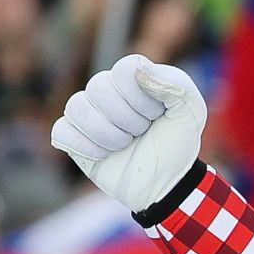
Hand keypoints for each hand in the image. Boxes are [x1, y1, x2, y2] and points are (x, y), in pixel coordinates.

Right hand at [51, 54, 208, 212]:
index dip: (139, 95)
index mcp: (134, 78)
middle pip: (97, 87)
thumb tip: (138, 71)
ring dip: (106, 133)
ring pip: (76, 107)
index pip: (123, 69)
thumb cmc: (177, 144)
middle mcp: (107, 91)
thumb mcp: (191, 113)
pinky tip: (103, 155)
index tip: (156, 114)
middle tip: (141, 133)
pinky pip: (61, 131)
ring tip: (124, 145)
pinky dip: (83, 146)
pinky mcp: (74, 138)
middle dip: (126, 118)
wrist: (164, 184)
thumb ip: (176, 85)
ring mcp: (88, 114)